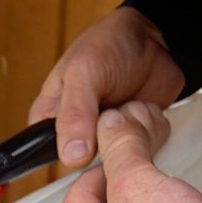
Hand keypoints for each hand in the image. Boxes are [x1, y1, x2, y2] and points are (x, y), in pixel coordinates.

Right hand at [29, 7, 185, 167]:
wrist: (158, 39)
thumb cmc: (112, 44)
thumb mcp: (84, 72)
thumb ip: (74, 114)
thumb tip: (70, 155)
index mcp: (50, 115)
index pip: (43, 153)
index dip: (63, 156)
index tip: (84, 145)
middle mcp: (76, 130)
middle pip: (81, 163)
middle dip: (102, 147)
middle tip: (111, 119)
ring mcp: (105, 135)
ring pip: (112, 161)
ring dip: (126, 139)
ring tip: (129, 110)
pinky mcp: (131, 138)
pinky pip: (138, 154)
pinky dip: (147, 137)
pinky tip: (144, 116)